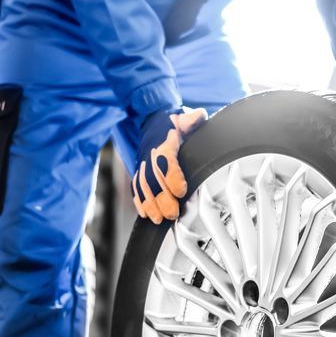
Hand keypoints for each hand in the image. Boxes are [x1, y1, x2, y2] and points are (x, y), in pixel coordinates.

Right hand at [131, 107, 207, 222]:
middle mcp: (150, 156)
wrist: (154, 123)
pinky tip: (146, 215)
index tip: (181, 191)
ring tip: (159, 219)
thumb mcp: (183, 119)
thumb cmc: (174, 125)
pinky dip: (139, 202)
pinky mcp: (139, 173)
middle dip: (161, 198)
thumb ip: (192, 120)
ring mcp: (143, 165)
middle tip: (172, 213)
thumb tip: (199, 116)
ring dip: (150, 205)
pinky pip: (136, 188)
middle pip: (153, 179)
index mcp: (164, 144)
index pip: (166, 160)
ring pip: (143, 187)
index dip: (172, 176)